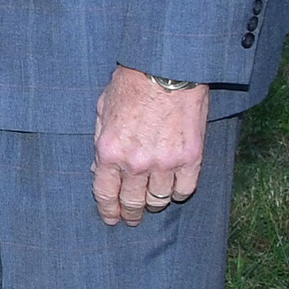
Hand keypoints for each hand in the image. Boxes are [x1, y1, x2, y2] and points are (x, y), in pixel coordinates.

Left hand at [91, 66, 210, 226]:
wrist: (168, 70)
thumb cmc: (131, 85)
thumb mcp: (103, 110)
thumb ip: (99, 142)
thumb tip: (98, 169)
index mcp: (110, 151)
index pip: (105, 193)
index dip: (108, 210)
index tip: (111, 218)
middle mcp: (136, 163)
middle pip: (132, 202)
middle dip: (130, 214)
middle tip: (131, 218)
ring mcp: (165, 163)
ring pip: (159, 199)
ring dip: (154, 204)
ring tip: (152, 204)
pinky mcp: (191, 158)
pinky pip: (185, 189)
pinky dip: (180, 193)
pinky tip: (174, 190)